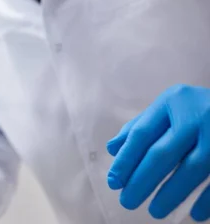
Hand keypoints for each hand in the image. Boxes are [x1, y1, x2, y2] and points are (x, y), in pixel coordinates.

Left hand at [107, 84, 209, 220]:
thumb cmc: (198, 108)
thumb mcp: (170, 108)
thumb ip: (142, 125)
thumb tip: (113, 149)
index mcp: (173, 101)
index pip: (142, 134)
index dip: (125, 160)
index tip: (113, 182)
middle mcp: (197, 114)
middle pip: (163, 153)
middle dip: (142, 181)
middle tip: (127, 201)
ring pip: (192, 169)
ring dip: (171, 194)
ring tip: (155, 211)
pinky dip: (207, 199)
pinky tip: (195, 214)